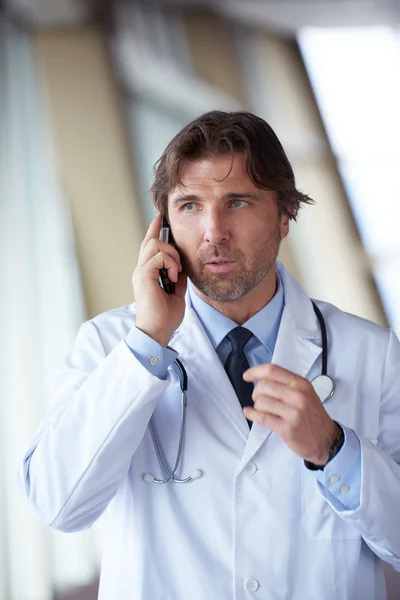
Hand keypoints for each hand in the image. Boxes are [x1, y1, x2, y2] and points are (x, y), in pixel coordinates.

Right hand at [133, 213, 186, 346]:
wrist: (158, 331)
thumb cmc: (166, 316)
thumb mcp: (177, 291)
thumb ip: (177, 276)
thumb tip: (183, 265)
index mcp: (147, 272)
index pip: (149, 244)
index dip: (154, 228)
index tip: (160, 216)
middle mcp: (141, 269)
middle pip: (150, 240)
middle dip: (168, 242)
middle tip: (178, 262)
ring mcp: (140, 272)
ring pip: (154, 244)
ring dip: (171, 255)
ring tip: (176, 273)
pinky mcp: (143, 276)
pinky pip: (158, 256)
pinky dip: (170, 264)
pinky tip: (174, 277)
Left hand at [243, 364, 339, 464]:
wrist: (326, 440)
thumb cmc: (312, 415)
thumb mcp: (305, 393)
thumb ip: (286, 384)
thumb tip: (261, 379)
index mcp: (301, 384)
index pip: (273, 371)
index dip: (256, 372)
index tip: (247, 376)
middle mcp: (298, 395)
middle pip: (264, 386)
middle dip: (256, 392)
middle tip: (259, 399)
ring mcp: (293, 412)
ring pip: (261, 402)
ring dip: (257, 406)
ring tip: (262, 410)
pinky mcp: (287, 428)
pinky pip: (262, 417)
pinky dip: (252, 414)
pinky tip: (249, 413)